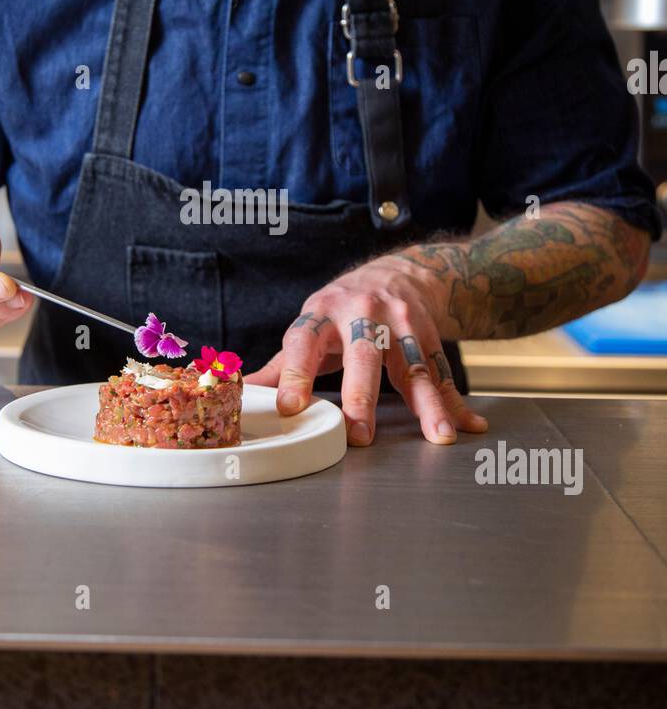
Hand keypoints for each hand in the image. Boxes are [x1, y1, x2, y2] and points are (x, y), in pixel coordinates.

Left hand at [245, 254, 488, 446]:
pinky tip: (467, 426)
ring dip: (428, 403)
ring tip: (437, 435)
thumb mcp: (310, 327)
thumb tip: (242, 391)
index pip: (304, 343)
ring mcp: (401, 323)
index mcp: (322, 314)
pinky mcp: (429, 336)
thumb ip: (281, 364)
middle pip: (363, 355)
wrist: (400, 273)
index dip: (294, 374)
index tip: (288, 405)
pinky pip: (443, 372)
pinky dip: (456, 402)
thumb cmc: (344, 310)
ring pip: (413, 364)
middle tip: (359, 434)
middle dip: (361, 395)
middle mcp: (363, 314)